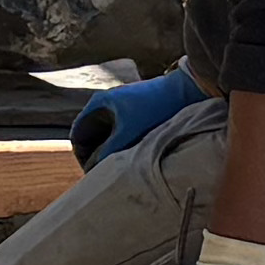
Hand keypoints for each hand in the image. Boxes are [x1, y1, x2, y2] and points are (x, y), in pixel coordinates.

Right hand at [74, 73, 198, 164]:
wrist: (186, 90)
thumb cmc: (154, 109)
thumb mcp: (127, 135)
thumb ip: (106, 153)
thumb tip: (93, 171)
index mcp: (98, 105)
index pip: (78, 136)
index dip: (83, 157)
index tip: (94, 174)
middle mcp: (107, 104)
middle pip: (93, 137)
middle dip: (99, 155)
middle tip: (110, 174)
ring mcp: (122, 107)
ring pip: (110, 136)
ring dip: (114, 151)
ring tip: (125, 166)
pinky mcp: (137, 111)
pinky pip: (124, 132)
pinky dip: (126, 145)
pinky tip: (137, 155)